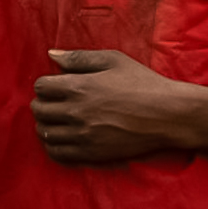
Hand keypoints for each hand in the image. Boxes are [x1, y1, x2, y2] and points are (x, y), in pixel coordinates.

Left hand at [31, 48, 197, 163]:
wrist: (168, 115)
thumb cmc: (142, 83)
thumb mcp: (113, 60)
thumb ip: (79, 58)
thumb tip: (51, 55)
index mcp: (79, 86)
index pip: (41, 87)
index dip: (46, 85)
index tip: (56, 86)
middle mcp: (76, 112)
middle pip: (39, 110)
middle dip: (43, 104)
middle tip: (54, 102)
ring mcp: (82, 135)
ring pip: (45, 133)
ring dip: (46, 125)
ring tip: (57, 120)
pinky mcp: (91, 153)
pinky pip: (57, 153)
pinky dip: (53, 145)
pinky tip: (62, 138)